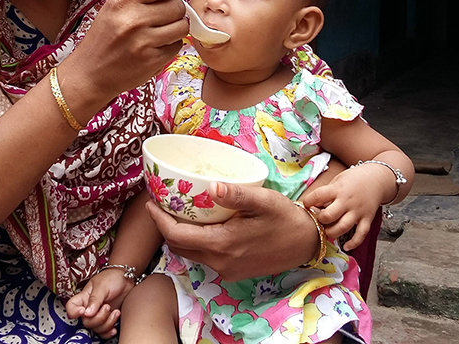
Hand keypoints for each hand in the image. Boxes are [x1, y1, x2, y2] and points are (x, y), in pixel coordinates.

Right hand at [63, 0, 188, 110]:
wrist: (90, 73)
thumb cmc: (103, 39)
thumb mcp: (112, 8)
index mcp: (123, 1)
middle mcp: (133, 19)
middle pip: (178, 5)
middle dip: (176, 9)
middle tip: (165, 15)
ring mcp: (143, 41)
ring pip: (182, 26)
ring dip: (177, 28)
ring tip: (163, 31)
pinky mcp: (152, 60)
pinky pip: (177, 45)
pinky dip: (171, 45)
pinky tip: (156, 46)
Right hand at [65, 269, 132, 338]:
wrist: (126, 280)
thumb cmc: (112, 278)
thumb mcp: (102, 286)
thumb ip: (95, 299)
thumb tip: (87, 313)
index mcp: (84, 298)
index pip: (71, 307)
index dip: (73, 312)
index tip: (83, 311)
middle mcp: (88, 308)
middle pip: (86, 322)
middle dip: (99, 318)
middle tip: (108, 306)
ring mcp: (98, 315)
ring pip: (96, 328)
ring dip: (107, 323)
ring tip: (116, 312)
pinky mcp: (107, 320)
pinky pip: (103, 332)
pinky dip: (109, 332)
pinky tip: (114, 328)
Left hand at [145, 182, 316, 280]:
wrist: (306, 243)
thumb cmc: (285, 218)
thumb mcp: (263, 201)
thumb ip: (237, 195)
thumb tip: (213, 186)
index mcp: (222, 244)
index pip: (176, 236)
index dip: (159, 220)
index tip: (151, 202)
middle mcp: (220, 262)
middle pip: (179, 246)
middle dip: (165, 227)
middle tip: (162, 204)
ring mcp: (226, 270)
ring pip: (190, 254)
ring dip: (179, 235)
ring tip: (178, 212)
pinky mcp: (233, 272)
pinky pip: (205, 258)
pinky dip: (195, 242)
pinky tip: (201, 225)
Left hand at [298, 164, 392, 250]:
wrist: (376, 179)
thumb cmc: (353, 179)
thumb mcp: (337, 180)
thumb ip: (327, 193)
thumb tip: (314, 206)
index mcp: (338, 189)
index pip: (318, 195)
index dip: (308, 201)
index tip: (306, 204)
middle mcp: (347, 201)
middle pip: (329, 215)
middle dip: (320, 220)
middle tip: (319, 219)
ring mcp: (358, 211)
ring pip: (343, 227)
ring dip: (332, 233)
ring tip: (328, 231)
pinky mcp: (367, 219)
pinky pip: (361, 234)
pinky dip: (354, 243)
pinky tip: (346, 246)